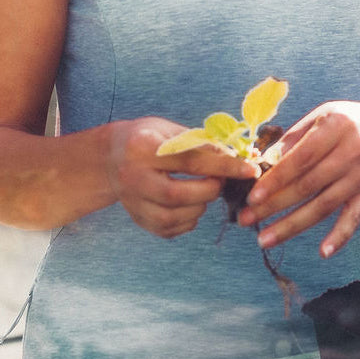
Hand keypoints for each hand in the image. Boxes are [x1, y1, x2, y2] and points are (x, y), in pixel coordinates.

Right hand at [107, 117, 257, 238]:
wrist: (110, 157)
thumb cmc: (147, 138)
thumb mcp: (170, 129)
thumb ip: (200, 143)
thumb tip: (237, 156)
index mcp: (142, 148)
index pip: (189, 160)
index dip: (223, 165)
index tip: (249, 169)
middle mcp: (133, 177)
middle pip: (178, 194)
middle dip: (210, 189)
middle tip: (222, 181)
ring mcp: (132, 202)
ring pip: (174, 216)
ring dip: (200, 206)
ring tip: (205, 190)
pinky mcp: (137, 219)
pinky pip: (169, 229)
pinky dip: (188, 221)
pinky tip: (192, 205)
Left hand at [237, 101, 359, 257]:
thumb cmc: (339, 123)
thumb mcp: (318, 117)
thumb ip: (291, 138)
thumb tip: (260, 162)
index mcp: (335, 126)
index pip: (301, 158)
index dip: (276, 179)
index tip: (252, 197)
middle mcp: (352, 151)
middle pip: (309, 185)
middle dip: (274, 205)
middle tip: (246, 220)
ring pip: (324, 205)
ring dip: (293, 225)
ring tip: (265, 239)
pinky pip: (354, 218)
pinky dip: (340, 236)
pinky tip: (323, 252)